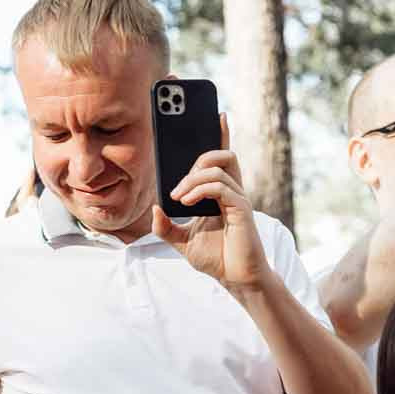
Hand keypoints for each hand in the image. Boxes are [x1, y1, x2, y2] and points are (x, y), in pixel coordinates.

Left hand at [151, 115, 269, 294]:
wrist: (236, 279)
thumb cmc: (216, 259)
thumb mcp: (181, 242)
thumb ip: (165, 227)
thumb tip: (154, 209)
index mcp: (219, 194)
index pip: (222, 158)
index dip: (221, 134)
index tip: (217, 114)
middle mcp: (231, 191)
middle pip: (221, 154)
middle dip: (196, 159)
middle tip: (177, 187)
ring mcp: (238, 198)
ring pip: (218, 167)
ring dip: (193, 177)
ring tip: (179, 196)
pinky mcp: (241, 209)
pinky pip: (221, 186)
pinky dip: (200, 190)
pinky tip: (186, 201)